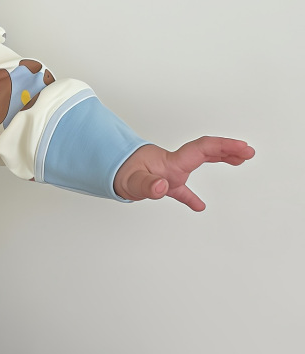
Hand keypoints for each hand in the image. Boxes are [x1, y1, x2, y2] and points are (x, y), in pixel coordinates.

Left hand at [113, 138, 254, 210]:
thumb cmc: (117, 174)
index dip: (223, 146)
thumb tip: (162, 187)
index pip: (202, 149)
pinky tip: (200, 206)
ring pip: (199, 163)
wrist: (103, 171)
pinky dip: (192, 196)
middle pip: (206, 151)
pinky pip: (182, 188)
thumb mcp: (130, 182)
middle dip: (228, 149)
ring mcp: (169, 172)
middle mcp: (173, 164)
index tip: (242, 148)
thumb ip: (147, 185)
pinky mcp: (162, 182)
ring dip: (220, 159)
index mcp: (171, 162)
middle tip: (249, 151)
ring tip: (240, 160)